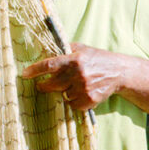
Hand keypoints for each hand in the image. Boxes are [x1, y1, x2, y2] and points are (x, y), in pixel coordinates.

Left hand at [22, 46, 148, 123]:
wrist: (123, 73)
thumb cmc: (100, 58)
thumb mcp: (84, 49)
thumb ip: (67, 49)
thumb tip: (47, 45)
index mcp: (75, 58)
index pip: (50, 64)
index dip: (35, 70)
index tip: (24, 73)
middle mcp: (79, 73)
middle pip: (52, 84)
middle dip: (45, 85)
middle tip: (41, 85)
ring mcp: (84, 88)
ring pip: (62, 95)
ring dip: (64, 92)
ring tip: (75, 85)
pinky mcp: (90, 100)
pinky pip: (73, 104)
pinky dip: (75, 101)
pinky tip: (83, 93)